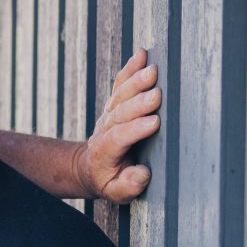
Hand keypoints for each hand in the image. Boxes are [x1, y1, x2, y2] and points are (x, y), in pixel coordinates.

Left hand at [74, 48, 161, 202]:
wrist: (90, 166)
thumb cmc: (108, 180)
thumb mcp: (115, 192)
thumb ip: (128, 185)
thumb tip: (142, 173)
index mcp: (105, 150)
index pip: (119, 137)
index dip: (135, 130)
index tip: (154, 123)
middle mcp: (106, 128)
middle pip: (120, 112)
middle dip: (138, 103)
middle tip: (156, 95)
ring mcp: (109, 113)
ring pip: (121, 94)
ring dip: (136, 81)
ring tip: (152, 69)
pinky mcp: (115, 104)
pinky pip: (121, 83)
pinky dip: (130, 68)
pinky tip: (142, 54)